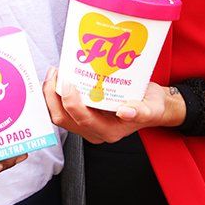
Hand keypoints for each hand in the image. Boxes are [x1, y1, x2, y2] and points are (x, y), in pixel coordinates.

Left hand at [42, 68, 185, 143]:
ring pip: (59, 114)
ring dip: (51, 94)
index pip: (82, 120)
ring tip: (55, 72)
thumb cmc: (152, 106)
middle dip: (52, 97)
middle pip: (63, 119)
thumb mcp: (152, 108)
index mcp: (108, 131)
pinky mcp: (84, 113)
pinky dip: (56, 93)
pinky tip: (60, 77)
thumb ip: (141, 111)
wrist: (153, 106)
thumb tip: (125, 111)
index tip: (69, 82)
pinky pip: (63, 107)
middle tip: (55, 73)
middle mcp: (94, 130)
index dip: (71, 102)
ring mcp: (87, 123)